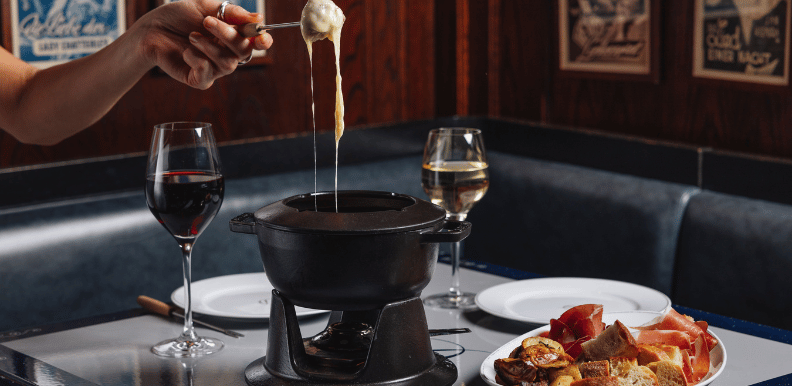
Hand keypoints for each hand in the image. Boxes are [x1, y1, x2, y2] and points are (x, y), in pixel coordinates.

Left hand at [135, 0, 273, 88]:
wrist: (151, 29)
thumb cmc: (178, 17)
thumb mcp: (205, 6)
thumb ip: (230, 12)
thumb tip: (257, 18)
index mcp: (233, 37)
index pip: (256, 43)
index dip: (263, 41)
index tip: (261, 37)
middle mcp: (228, 54)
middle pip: (244, 52)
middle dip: (228, 36)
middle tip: (207, 21)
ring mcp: (214, 69)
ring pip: (227, 64)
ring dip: (209, 46)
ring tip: (191, 35)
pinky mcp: (199, 80)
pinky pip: (207, 74)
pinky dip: (197, 60)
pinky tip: (185, 51)